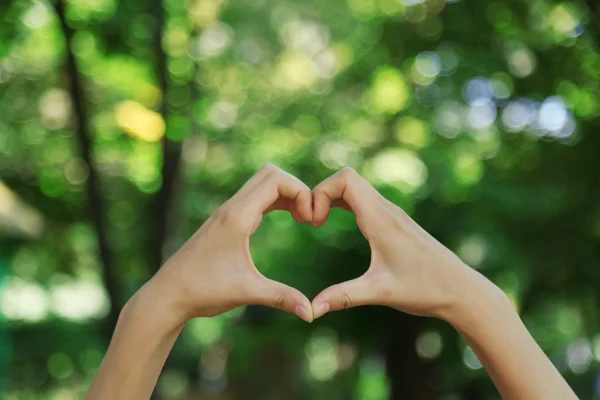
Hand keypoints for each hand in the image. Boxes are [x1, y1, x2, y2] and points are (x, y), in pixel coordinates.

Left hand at [147, 164, 314, 323]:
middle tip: (309, 217)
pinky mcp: (225, 221)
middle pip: (270, 173)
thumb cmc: (202, 291)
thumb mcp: (246, 293)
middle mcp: (231, 208)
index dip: (301, 192)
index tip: (310, 220)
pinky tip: (286, 220)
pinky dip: (275, 201)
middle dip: (297, 189)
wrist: (167, 295)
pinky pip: (255, 197)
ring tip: (303, 219)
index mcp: (236, 217)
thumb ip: (281, 298)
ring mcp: (226, 212)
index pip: (275, 180)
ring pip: (262, 183)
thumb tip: (311, 313)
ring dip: (286, 194)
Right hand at [310, 167, 487, 319]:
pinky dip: (344, 203)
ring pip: (356, 187)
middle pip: (347, 177)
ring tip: (318, 222)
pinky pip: (364, 199)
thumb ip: (343, 297)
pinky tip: (338, 223)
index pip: (345, 179)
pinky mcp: (395, 222)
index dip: (321, 192)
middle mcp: (387, 210)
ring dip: (332, 197)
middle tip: (312, 221)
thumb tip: (310, 311)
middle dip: (321, 193)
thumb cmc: (425, 289)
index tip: (314, 221)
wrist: (461, 290)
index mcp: (381, 220)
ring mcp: (392, 214)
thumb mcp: (381, 293)